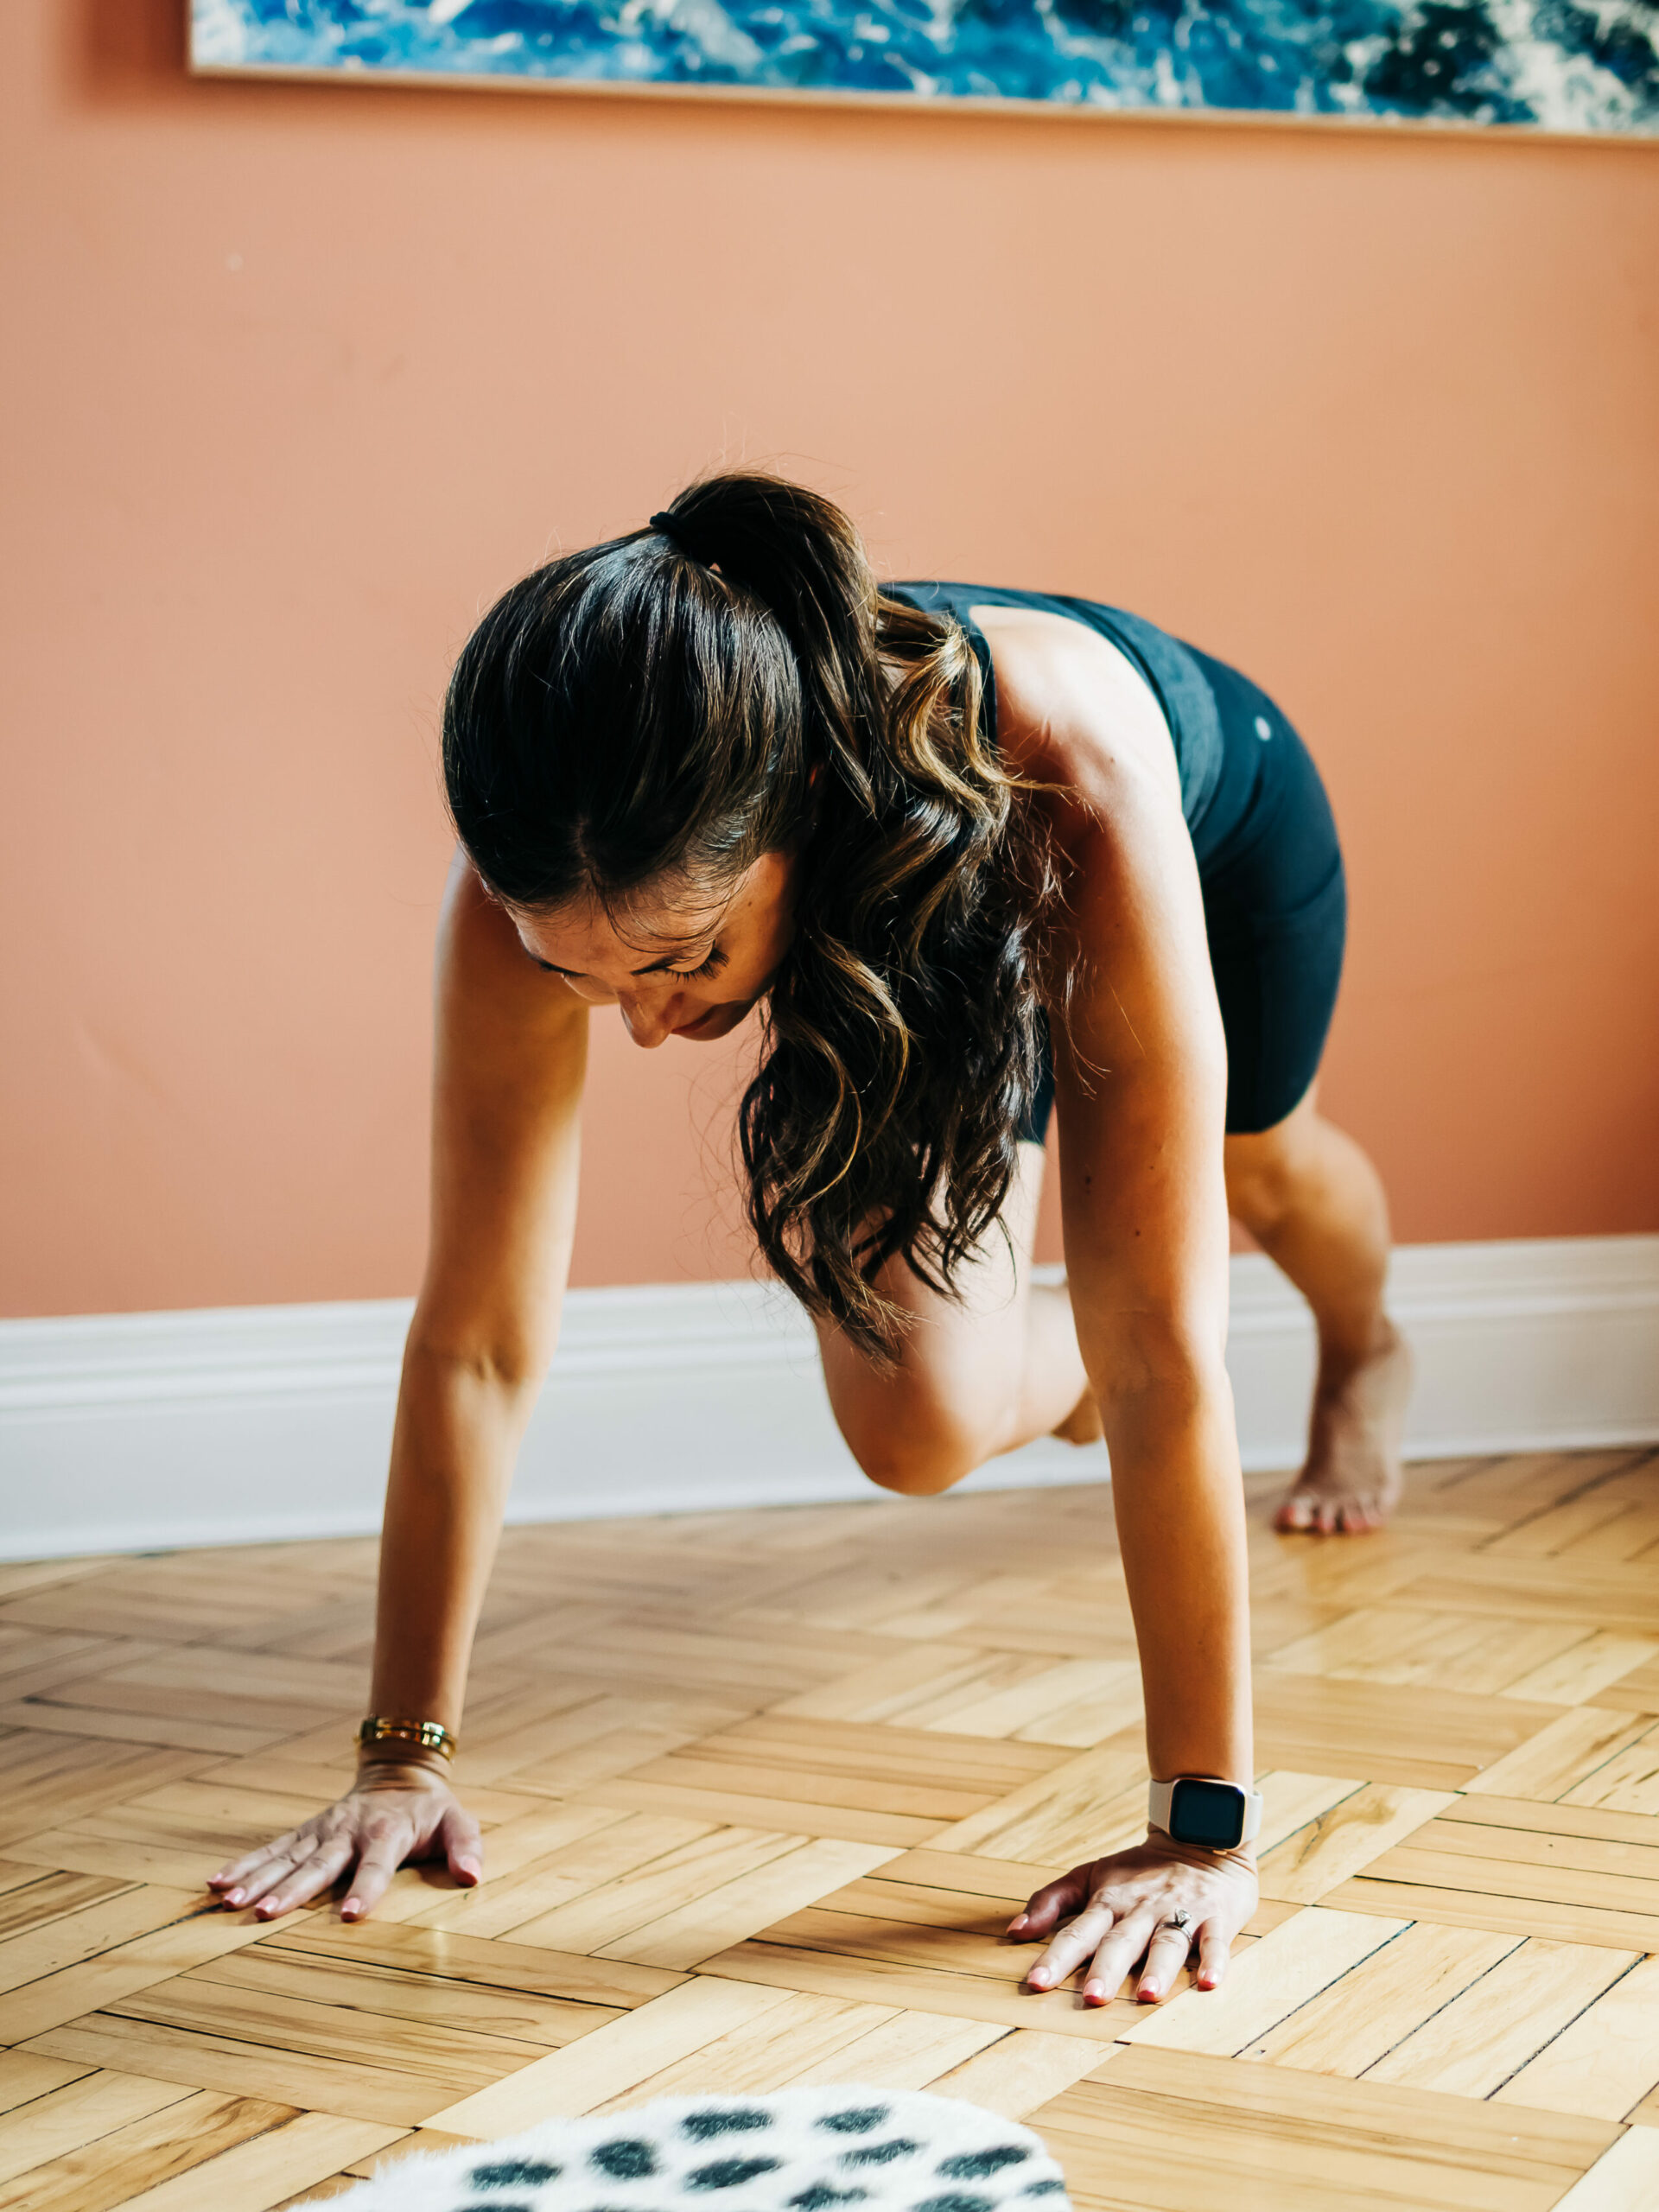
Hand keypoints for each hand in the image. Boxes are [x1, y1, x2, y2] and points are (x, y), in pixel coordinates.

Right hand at [206, 1760, 482, 1921]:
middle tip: (263, 1914)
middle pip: (319, 1864)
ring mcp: (322, 1830)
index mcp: (386, 1833)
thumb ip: (467, 1847)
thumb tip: (474, 1876)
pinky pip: (271, 1849)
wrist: (400, 1775)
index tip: (350, 1916)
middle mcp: (348, 1831)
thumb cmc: (431, 1812)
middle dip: (292, 1890)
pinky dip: (244, 1864)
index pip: (376, 1865)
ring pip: (286, 1857)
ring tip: (228, 1901)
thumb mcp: (458, 1822)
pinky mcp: (305, 1832)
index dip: (366, 1889)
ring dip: (257, 1879)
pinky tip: (216, 1882)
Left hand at [1008, 1828, 1257, 2002]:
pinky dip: (1215, 1961)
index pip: (1078, 1932)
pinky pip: (1215, 1941)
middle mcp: (1141, 1910)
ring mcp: (1179, 1912)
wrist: (1198, 1836)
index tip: (1037, 1983)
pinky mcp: (1214, 1918)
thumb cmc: (1138, 1869)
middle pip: (1121, 1941)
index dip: (1058, 1957)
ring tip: (1147, 1995)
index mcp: (1108, 1901)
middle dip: (1106, 1969)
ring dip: (1157, 1969)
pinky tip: (1211, 1982)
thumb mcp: (1089, 1876)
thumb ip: (1051, 1901)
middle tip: (1092, 1998)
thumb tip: (1013, 1932)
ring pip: (1167, 1942)